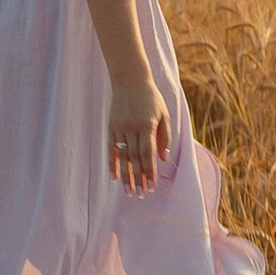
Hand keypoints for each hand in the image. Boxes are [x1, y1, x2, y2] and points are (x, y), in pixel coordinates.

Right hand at [106, 80, 170, 194]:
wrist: (130, 79)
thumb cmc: (151, 97)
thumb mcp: (164, 114)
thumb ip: (164, 137)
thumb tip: (163, 159)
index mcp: (147, 125)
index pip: (148, 154)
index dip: (150, 172)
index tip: (152, 187)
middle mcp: (131, 127)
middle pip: (134, 158)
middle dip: (138, 178)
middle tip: (141, 195)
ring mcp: (119, 127)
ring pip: (122, 156)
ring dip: (125, 175)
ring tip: (129, 191)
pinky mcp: (111, 126)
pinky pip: (111, 149)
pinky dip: (112, 163)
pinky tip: (114, 177)